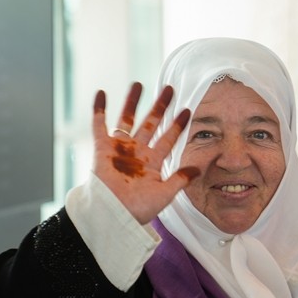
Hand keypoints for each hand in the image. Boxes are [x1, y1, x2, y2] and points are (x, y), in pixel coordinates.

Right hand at [92, 83, 198, 224]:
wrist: (114, 213)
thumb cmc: (139, 208)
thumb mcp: (166, 193)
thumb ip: (181, 179)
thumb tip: (199, 168)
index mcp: (152, 162)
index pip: (168, 139)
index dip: (178, 125)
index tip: (187, 111)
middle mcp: (137, 152)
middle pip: (151, 123)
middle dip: (160, 107)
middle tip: (169, 89)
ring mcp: (119, 149)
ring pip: (127, 119)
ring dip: (133, 102)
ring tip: (138, 84)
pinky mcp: (101, 148)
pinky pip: (99, 125)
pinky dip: (99, 109)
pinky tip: (102, 93)